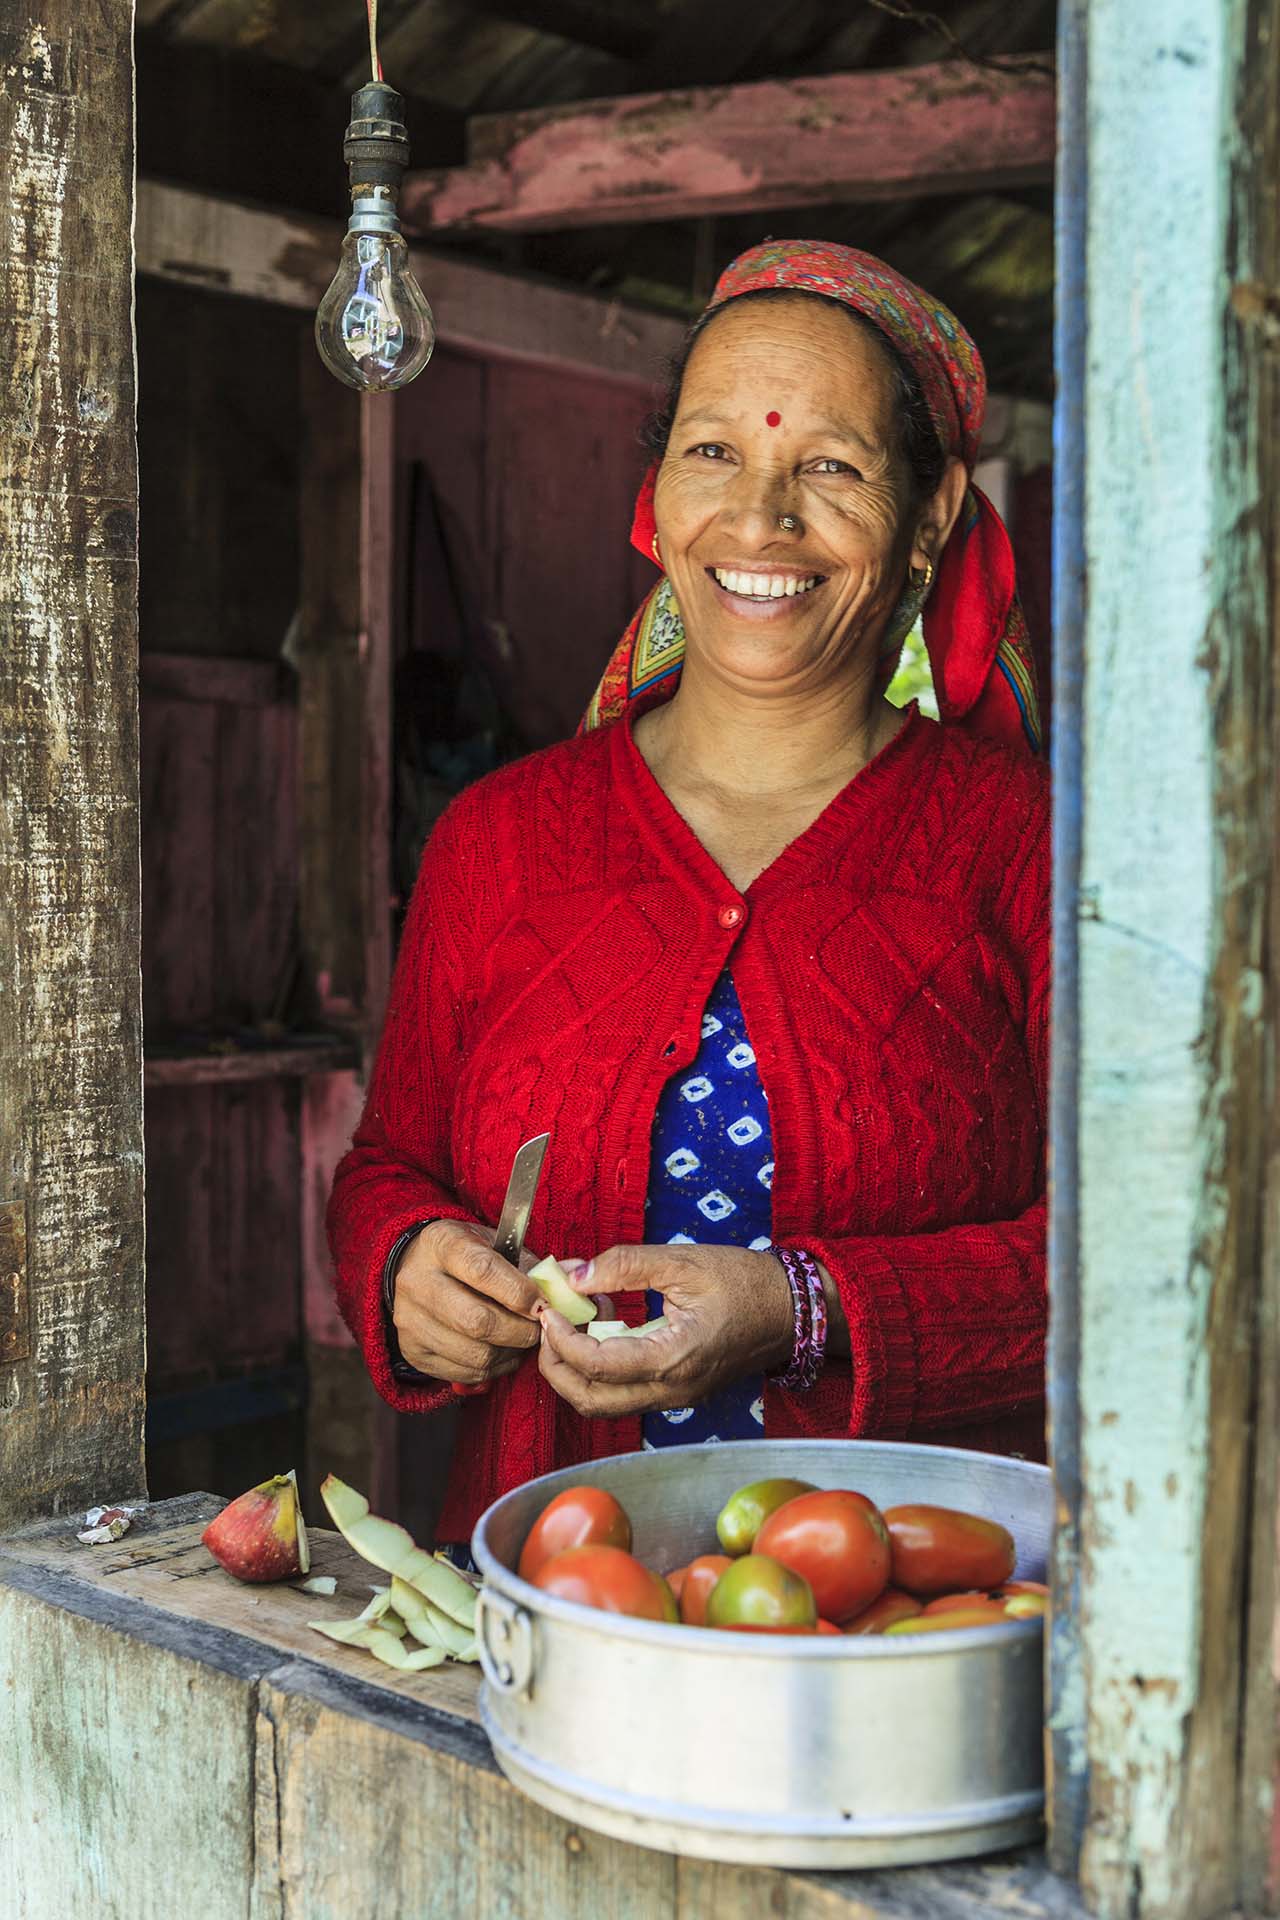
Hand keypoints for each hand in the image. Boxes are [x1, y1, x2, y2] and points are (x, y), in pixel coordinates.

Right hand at [392, 1219, 541, 1385]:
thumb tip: (564, 1291)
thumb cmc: (464, 1255)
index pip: (483, 1270)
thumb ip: (528, 1265)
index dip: (520, 1293)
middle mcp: (418, 1282)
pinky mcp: (412, 1351)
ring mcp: (410, 1320)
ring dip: (510, 1353)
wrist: (413, 1267)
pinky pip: (464, 1373)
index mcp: (441, 1245)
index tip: (544, 1304)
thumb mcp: (493, 1243)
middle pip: (477, 1321)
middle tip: (540, 1329)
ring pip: (474, 1354)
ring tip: (522, 1341)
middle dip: (520, 1331)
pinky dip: (493, 1368)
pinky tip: (502, 1352)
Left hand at [537, 1242, 794, 1418]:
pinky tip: (605, 1326)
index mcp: (673, 1357)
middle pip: (590, 1400)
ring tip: (574, 1321)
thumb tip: (574, 1275)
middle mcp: (672, 1389)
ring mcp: (675, 1397)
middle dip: (556, 1366)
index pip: (596, 1364)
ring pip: (604, 1404)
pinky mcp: (678, 1393)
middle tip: (546, 1324)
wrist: (792, 1311)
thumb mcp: (683, 1261)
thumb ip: (625, 1265)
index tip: (547, 1309)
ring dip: (575, 1370)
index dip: (561, 1339)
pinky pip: (625, 1394)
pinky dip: (600, 1369)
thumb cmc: (745, 1283)